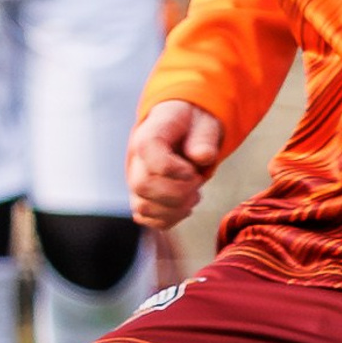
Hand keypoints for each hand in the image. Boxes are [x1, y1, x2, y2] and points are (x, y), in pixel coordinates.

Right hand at [127, 99, 223, 229]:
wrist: (185, 131)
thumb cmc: (194, 127)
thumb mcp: (204, 123)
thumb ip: (204, 138)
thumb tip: (202, 157)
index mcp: (148, 135)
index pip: (148, 152)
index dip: (174, 169)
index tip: (193, 170)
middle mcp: (136, 161)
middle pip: (143, 185)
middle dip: (179, 191)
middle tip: (197, 180)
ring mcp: (136, 182)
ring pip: (144, 207)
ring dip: (176, 208)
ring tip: (194, 194)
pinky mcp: (142, 199)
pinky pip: (148, 219)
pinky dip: (170, 219)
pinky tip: (185, 206)